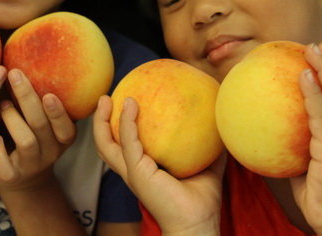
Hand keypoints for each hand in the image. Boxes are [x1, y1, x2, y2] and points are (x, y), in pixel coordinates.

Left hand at [0, 69, 76, 193]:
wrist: (24, 181)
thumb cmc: (33, 137)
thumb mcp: (45, 123)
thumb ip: (43, 101)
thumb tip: (34, 55)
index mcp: (64, 136)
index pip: (66, 124)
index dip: (58, 111)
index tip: (48, 92)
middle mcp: (51, 151)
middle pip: (42, 125)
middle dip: (28, 99)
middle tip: (14, 74)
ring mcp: (32, 164)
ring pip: (26, 142)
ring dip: (13, 119)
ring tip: (2, 104)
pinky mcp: (12, 177)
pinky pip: (6, 168)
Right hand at [94, 95, 224, 235]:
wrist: (198, 223)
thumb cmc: (202, 200)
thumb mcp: (207, 164)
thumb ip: (210, 144)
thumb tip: (220, 122)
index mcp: (144, 170)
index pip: (123, 147)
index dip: (117, 127)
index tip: (122, 103)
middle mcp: (133, 171)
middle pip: (106, 145)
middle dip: (101, 121)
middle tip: (106, 98)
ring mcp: (133, 172)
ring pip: (106, 144)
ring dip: (102, 120)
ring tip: (105, 98)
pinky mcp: (137, 172)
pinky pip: (128, 141)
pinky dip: (126, 122)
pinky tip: (131, 105)